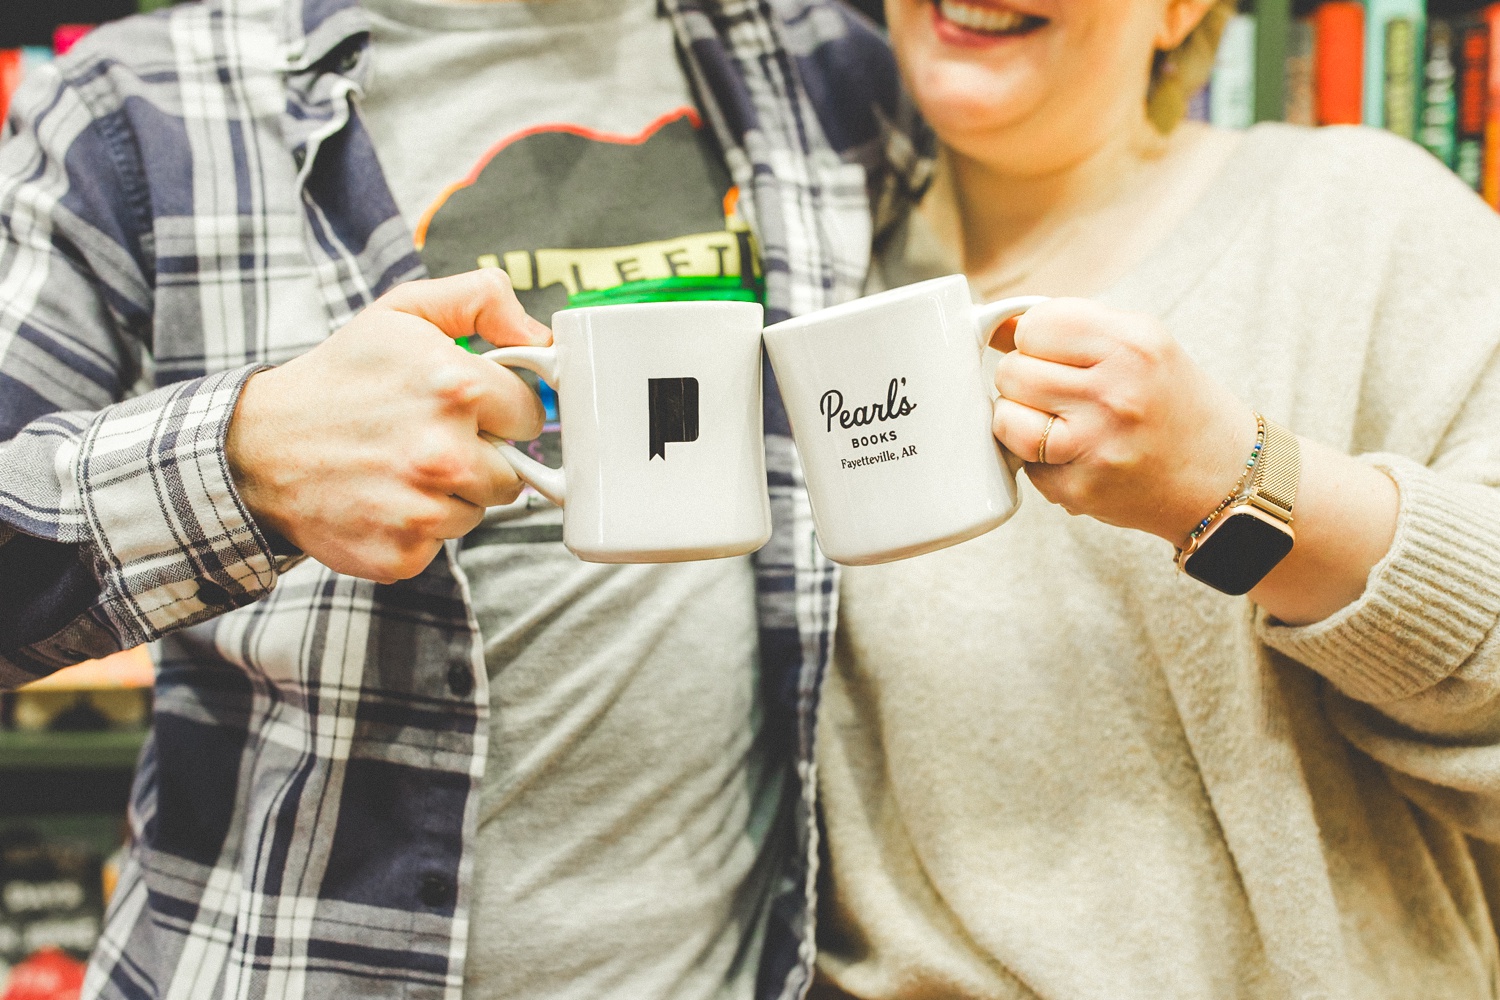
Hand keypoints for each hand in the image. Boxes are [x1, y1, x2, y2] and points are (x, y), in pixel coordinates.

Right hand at [226, 269, 550, 583]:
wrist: (261, 448)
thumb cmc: (339, 379)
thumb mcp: (403, 311)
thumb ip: (480, 300)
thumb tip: (540, 333)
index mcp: (456, 387)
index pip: (531, 414)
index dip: (501, 409)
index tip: (469, 407)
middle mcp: (444, 452)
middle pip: (513, 470)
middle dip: (482, 455)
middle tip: (429, 436)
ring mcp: (423, 509)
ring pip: (480, 510)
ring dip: (452, 493)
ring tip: (402, 464)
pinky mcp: (403, 553)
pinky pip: (443, 542)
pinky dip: (420, 525)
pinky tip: (385, 496)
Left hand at [991, 298, 1254, 545]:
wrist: (1224, 478)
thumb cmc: (1172, 405)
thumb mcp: (1139, 345)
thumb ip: (1070, 328)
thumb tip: (994, 327)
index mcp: (1132, 344)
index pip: (1036, 324)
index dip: (1036, 339)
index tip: (1055, 354)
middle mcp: (1114, 393)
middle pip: (1013, 371)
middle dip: (1026, 380)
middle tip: (1062, 394)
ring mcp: (1094, 445)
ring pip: (1004, 417)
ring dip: (1020, 420)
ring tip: (1060, 423)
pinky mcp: (1078, 488)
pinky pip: (1021, 462)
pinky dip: (1038, 459)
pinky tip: (1076, 456)